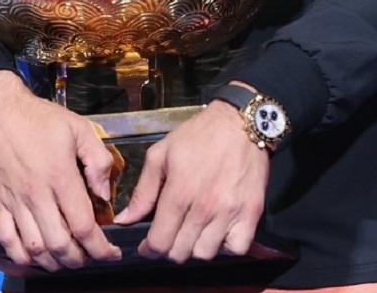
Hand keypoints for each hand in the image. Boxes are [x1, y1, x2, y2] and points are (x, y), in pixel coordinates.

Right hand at [0, 71, 122, 270]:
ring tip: (65, 259)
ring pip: (34, 248)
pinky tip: (34, 257)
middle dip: (79, 259)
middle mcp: (36, 194)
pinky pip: (6, 241)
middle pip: (60, 245)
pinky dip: (21, 257)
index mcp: (60, 176)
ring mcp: (13, 201)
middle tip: (89, 257)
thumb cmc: (35, 117)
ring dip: (53, 262)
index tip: (110, 252)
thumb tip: (104, 193)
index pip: (84, 225)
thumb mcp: (78, 127)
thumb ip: (98, 160)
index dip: (101, 247)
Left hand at [112, 100, 268, 261]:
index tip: (149, 245)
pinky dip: (226, 246)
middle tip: (172, 234)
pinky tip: (219, 232)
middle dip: (170, 248)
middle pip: (181, 253)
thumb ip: (142, 191)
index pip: (159, 242)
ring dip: (195, 248)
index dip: (150, 249)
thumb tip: (125, 220)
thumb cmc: (198, 136)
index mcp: (179, 192)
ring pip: (205, 254)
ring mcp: (230, 213)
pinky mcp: (251, 213)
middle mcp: (205, 208)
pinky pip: (236, 248)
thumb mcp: (161, 155)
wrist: (241, 123)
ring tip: (194, 232)